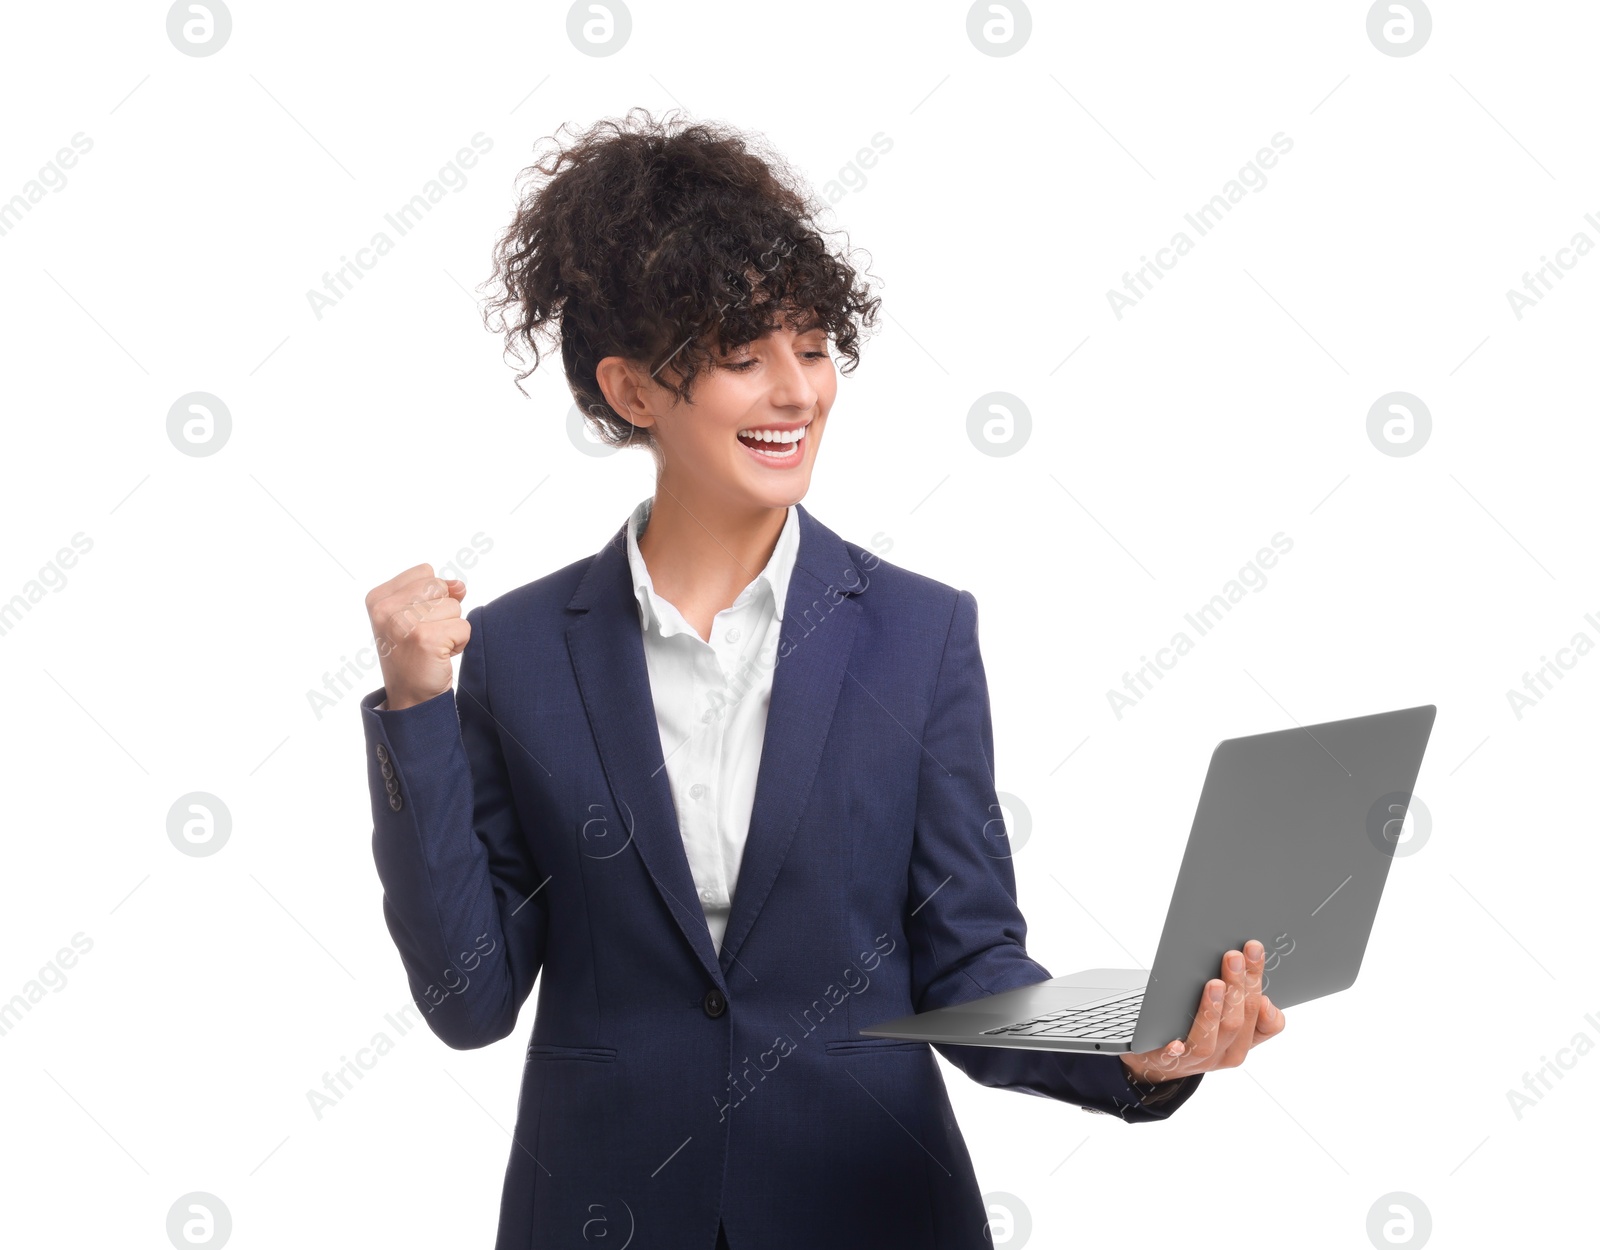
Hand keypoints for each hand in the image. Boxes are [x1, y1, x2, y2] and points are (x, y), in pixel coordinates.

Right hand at [365, 564, 469, 710]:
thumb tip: (459, 585)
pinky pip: (463, 628)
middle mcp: (385, 609)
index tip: (417, 622)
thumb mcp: (415, 616)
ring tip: (431, 647)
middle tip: (426, 636)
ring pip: (454, 607)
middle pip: (440, 587)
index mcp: (378, 598)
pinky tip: (440, 656)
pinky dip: (459, 644)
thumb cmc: (413, 655)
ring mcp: (404, 623)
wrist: (410, 698)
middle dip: (443, 612)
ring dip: (451, 629)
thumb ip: (436, 591)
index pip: (426, 573)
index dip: (432, 597)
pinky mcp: (426, 639)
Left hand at [1119, 939, 1286, 1084]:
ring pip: (1209, 1041)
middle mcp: (1225, 1054)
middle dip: (1237, 987)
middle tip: (1234, 956)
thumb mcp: (1230, 1019)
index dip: (1263, 991)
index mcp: (1245, 1041)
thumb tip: (1255, 980)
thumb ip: (1244, 1001)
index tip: (1255, 958)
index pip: (1267, 1023)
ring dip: (1212, 1011)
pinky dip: (1175, 1051)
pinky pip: (1173, 1059)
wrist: (1162, 1060)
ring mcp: (1197, 1061)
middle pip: (1236, 1022)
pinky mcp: (1169, 1061)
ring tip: (1214, 984)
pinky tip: (1175, 1042)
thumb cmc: (1199, 1030)